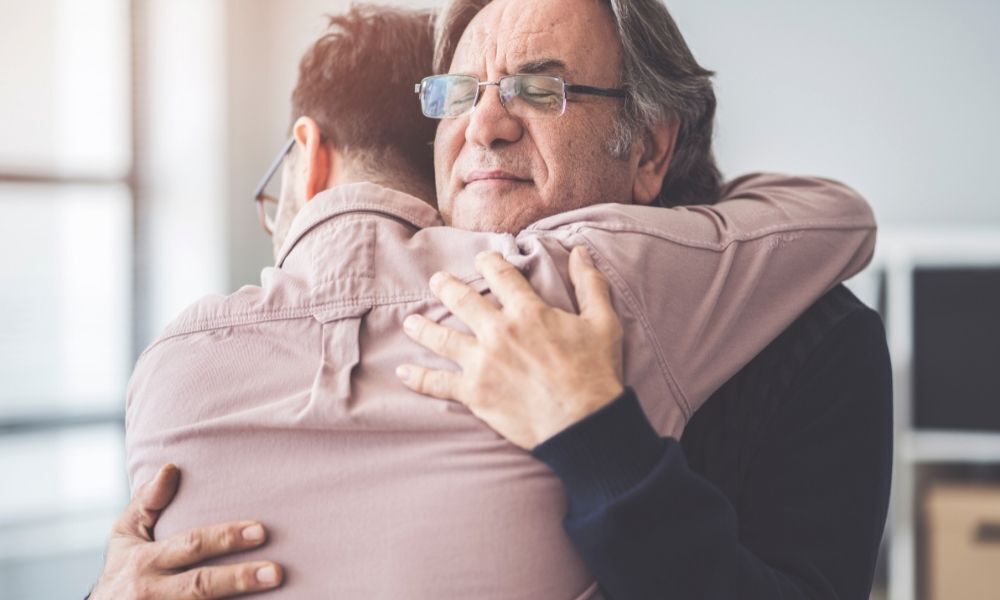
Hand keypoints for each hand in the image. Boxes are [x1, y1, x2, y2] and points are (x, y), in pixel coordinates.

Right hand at [91, 464, 282, 598]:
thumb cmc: (123, 569)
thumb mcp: (125, 535)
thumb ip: (147, 502)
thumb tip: (171, 468)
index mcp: (145, 561)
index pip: (191, 545)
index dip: (225, 538)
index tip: (261, 530)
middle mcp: (152, 591)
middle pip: (200, 585)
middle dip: (239, 578)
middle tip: (275, 571)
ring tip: (271, 588)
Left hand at [397, 247, 623, 448]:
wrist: (583, 424)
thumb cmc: (595, 373)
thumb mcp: (603, 322)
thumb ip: (590, 284)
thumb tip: (581, 252)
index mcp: (527, 311)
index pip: (500, 275)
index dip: (489, 262)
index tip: (482, 259)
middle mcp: (498, 332)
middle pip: (462, 300)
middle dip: (446, 287)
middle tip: (437, 281)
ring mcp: (482, 363)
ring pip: (442, 337)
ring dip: (423, 327)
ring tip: (411, 322)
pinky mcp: (474, 393)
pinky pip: (438, 383)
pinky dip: (418, 377)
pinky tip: (403, 371)